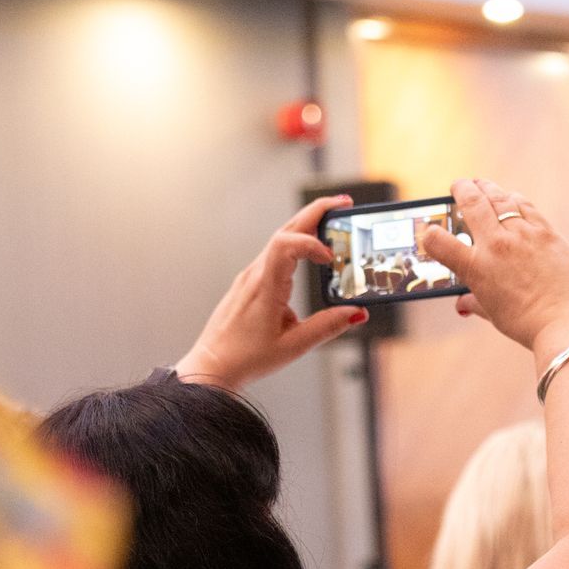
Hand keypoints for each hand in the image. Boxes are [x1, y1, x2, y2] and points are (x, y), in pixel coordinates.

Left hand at [174, 196, 368, 390]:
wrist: (211, 366)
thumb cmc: (245, 358)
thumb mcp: (293, 346)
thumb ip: (327, 327)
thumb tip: (356, 313)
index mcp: (265, 287)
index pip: (286, 244)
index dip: (312, 243)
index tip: (331, 259)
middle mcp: (255, 274)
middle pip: (286, 229)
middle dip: (317, 211)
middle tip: (344, 202)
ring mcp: (251, 275)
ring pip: (281, 239)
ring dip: (308, 226)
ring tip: (334, 221)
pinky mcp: (250, 282)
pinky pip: (276, 253)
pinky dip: (297, 244)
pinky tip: (311, 252)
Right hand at [420, 179, 568, 353]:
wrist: (564, 321)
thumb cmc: (526, 323)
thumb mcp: (492, 313)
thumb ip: (473, 302)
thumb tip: (462, 304)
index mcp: (476, 268)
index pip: (440, 242)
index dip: (430, 234)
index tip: (430, 230)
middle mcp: (496, 246)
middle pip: (472, 203)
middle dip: (462, 189)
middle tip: (459, 186)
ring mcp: (522, 235)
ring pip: (500, 198)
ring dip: (488, 188)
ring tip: (482, 185)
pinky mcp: (547, 232)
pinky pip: (526, 206)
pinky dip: (514, 198)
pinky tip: (511, 197)